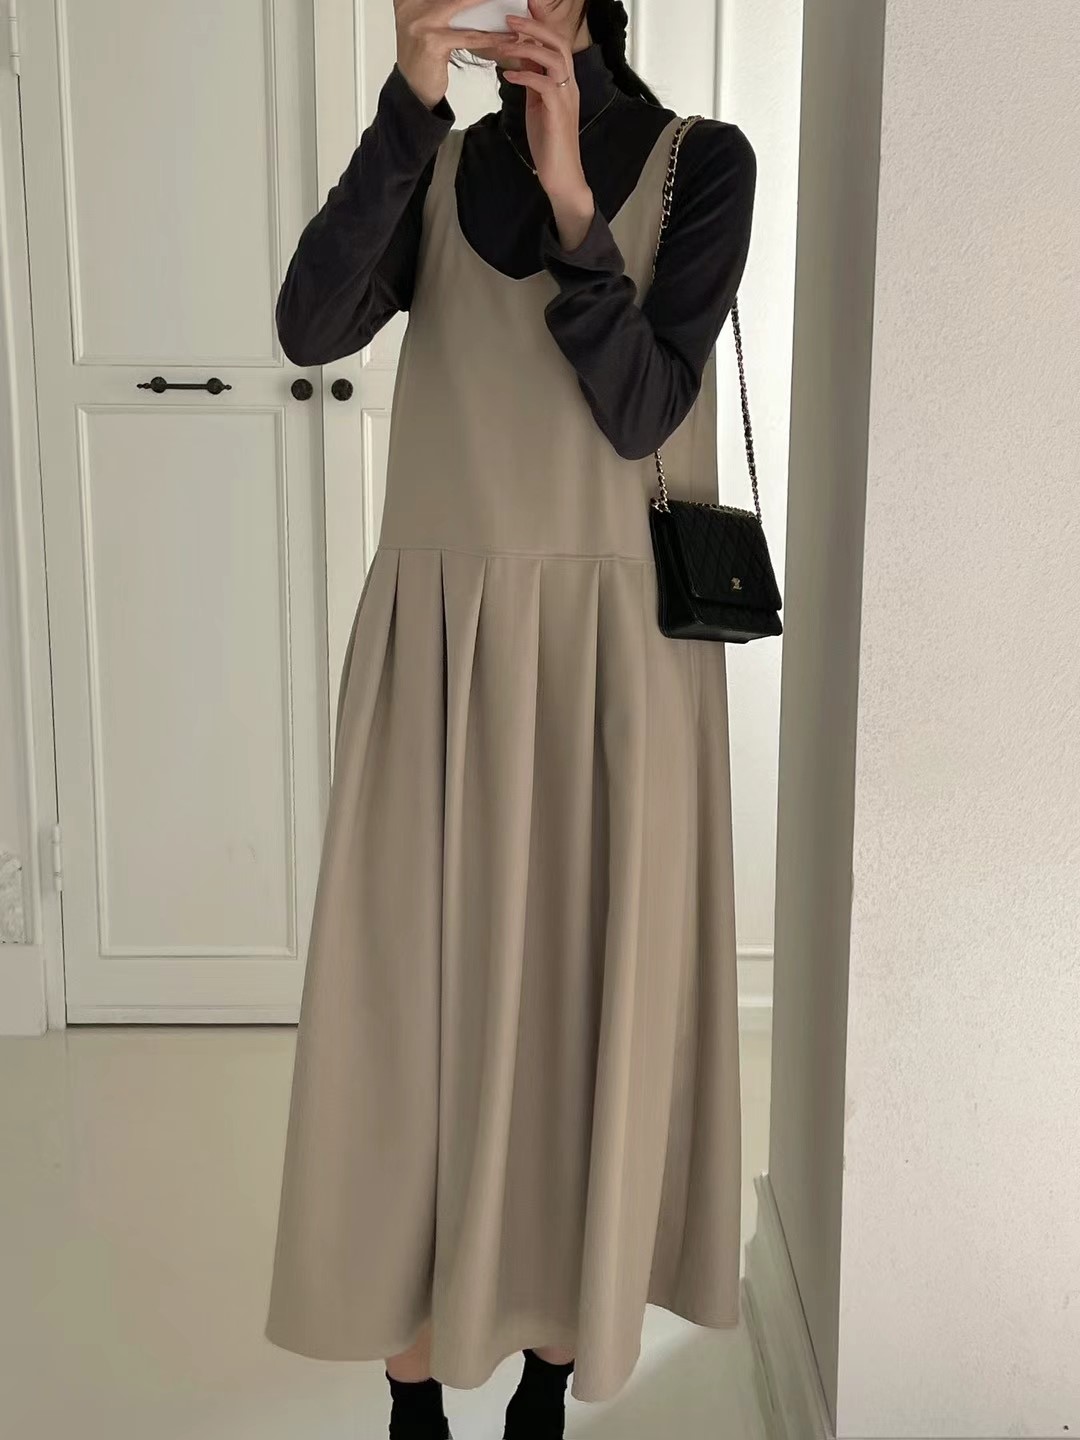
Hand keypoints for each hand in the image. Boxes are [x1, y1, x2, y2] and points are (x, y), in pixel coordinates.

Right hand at [395, 0, 510, 109]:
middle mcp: (411, 7)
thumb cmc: (422, 60)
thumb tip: (468, 5)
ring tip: (510, 11)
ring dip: (488, 6)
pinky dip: (491, 37)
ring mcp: (422, 23)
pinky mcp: (434, 42)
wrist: (413, 92)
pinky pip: (469, 37)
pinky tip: (506, 38)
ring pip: (462, 7)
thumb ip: (439, 9)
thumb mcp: (426, 27)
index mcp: (408, 1)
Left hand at [499, 0, 592, 212]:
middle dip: (534, 27)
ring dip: (529, 46)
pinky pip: (544, 84)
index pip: (556, 45)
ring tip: (505, 41)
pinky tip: (508, 73)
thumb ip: (532, 83)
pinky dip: (525, 74)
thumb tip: (520, 61)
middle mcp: (569, 85)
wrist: (561, 176)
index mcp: (563, 82)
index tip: (524, 9)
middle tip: (509, 18)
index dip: (541, 25)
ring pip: (555, 58)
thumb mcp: (537, 106)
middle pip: (558, 43)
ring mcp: (566, 98)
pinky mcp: (558, 112)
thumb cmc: (549, 143)